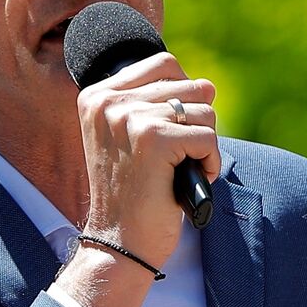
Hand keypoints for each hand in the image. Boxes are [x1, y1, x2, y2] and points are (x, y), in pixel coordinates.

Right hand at [76, 52, 219, 269]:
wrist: (120, 243)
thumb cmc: (132, 194)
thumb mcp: (131, 138)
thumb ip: (158, 103)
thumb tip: (207, 85)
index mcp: (96, 95)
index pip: (163, 64)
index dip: (182, 98)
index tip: (168, 137)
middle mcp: (108, 101)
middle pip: (189, 85)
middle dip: (195, 124)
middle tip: (175, 158)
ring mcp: (129, 118)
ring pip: (204, 110)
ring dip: (204, 145)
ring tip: (180, 171)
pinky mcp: (154, 139)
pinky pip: (208, 136)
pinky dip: (209, 162)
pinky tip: (189, 181)